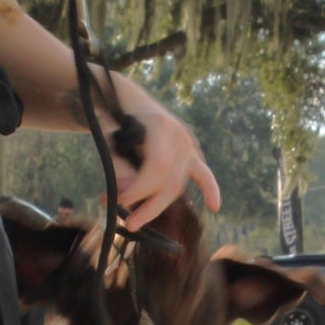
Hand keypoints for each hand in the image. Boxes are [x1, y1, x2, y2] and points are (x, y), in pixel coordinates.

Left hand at [113, 103, 221, 229]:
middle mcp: (179, 135)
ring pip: (179, 184)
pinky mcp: (191, 153)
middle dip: (147, 206)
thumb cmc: (116, 120)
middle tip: (126, 222)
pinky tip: (214, 206)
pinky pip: (203, 174)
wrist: (130, 101)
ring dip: (158, 205)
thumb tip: (126, 197)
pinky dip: (210, 189)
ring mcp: (188, 145)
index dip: (138, 189)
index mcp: (160, 126)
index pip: (157, 167)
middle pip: (170, 181)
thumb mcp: (110, 138)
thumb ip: (119, 166)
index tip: (115, 202)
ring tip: (135, 218)